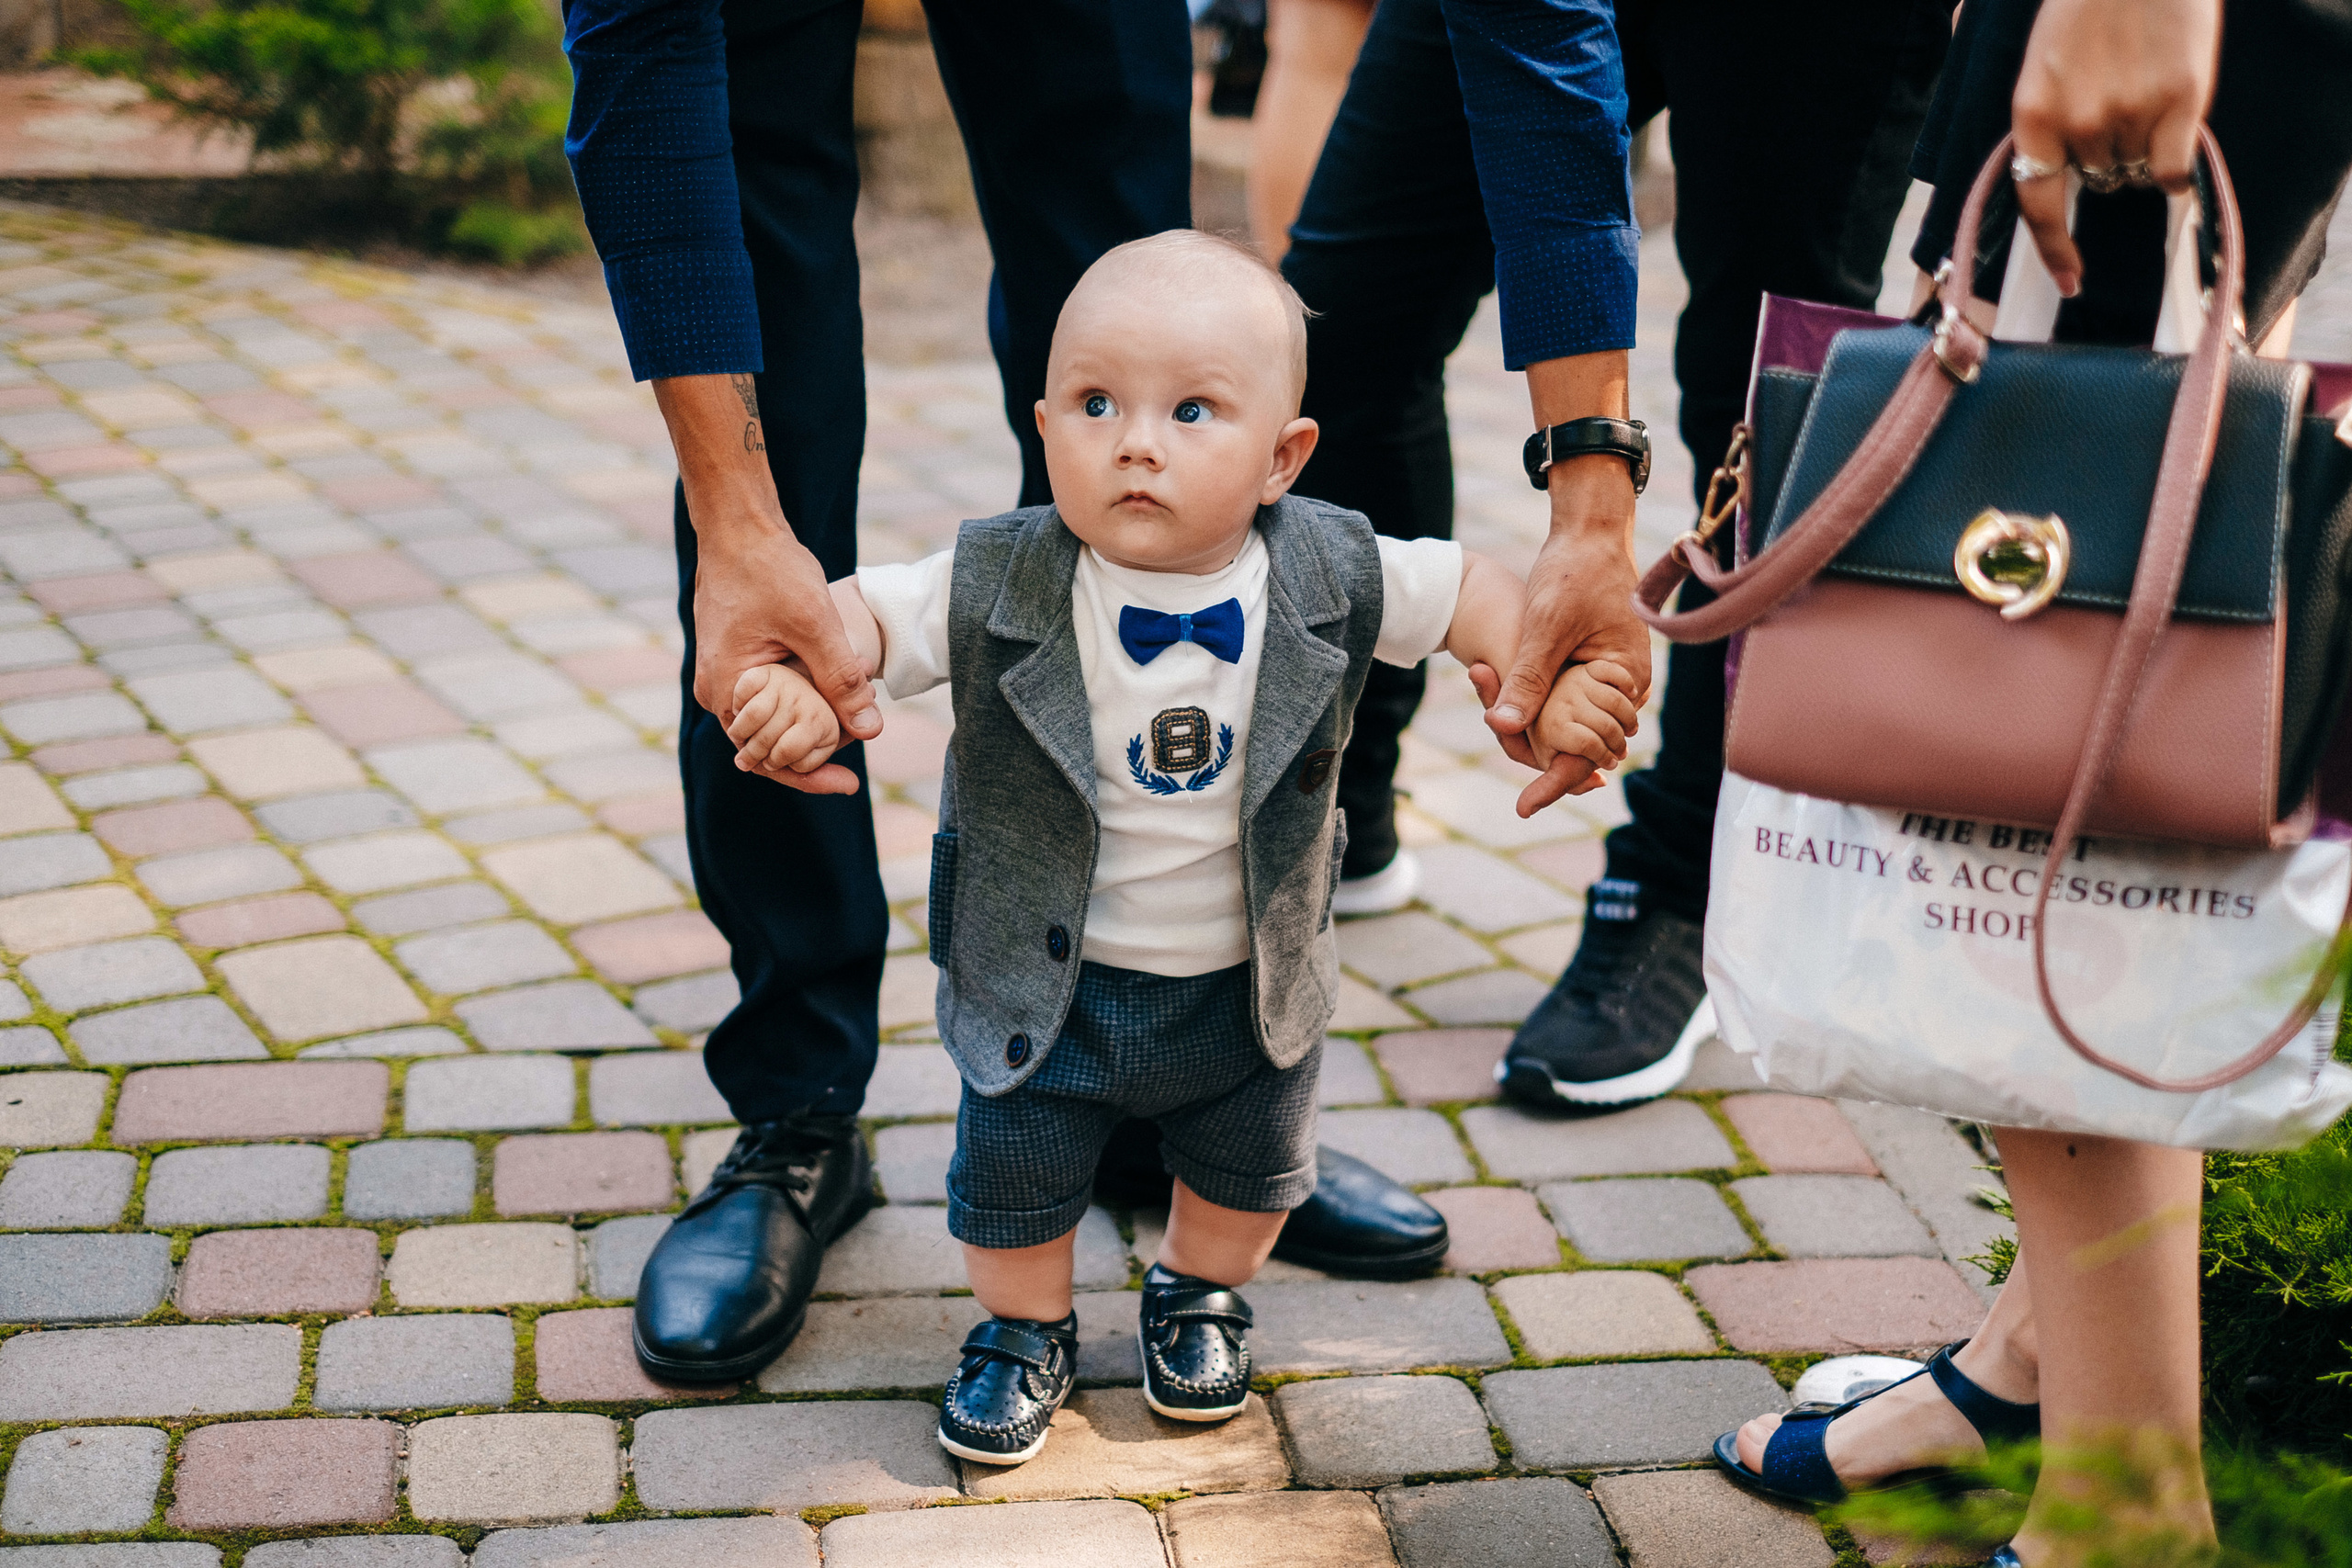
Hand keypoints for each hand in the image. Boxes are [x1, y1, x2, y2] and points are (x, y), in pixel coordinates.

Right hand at [655, 373, 879, 794]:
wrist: (739, 525)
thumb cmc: (769, 567)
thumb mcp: (815, 624)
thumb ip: (841, 679)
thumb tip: (870, 730)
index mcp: (727, 689)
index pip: (768, 757)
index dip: (810, 777)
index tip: (851, 784)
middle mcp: (718, 690)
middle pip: (767, 746)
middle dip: (813, 754)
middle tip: (859, 748)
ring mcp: (724, 674)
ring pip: (770, 723)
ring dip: (807, 729)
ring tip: (852, 725)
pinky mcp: (736, 659)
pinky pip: (767, 699)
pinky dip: (798, 706)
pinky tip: (832, 700)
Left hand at [1487, 457, 1648, 812]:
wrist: (1588, 533)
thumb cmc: (1576, 572)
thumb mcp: (1548, 626)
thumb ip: (1529, 678)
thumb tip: (1504, 726)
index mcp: (1625, 683)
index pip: (1589, 752)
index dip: (1555, 782)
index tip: (1523, 808)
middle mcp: (1621, 692)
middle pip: (1572, 745)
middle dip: (1525, 734)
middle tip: (1479, 678)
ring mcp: (1605, 684)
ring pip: (1560, 726)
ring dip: (1520, 712)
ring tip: (1479, 671)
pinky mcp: (1588, 673)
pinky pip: (1557, 704)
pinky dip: (1526, 696)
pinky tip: (1490, 673)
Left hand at [2011, 0, 2220, 295]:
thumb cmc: (2088, 6)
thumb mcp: (2043, 64)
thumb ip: (2043, 122)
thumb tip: (2049, 181)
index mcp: (2032, 113)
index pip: (2036, 205)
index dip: (2054, 250)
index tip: (2069, 282)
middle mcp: (2078, 122)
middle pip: (2096, 182)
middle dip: (2105, 159)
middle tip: (2116, 106)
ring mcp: (2130, 113)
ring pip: (2135, 173)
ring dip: (2140, 149)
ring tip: (2142, 92)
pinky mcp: (2181, 102)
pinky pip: (2174, 171)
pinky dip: (2175, 163)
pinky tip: (2175, 125)